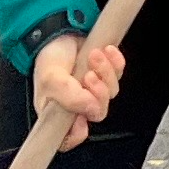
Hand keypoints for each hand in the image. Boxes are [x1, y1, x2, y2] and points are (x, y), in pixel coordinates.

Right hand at [31, 29, 125, 149]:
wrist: (59, 31)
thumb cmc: (49, 58)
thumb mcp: (51, 79)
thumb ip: (70, 98)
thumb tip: (92, 109)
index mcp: (59, 114)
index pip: (70, 138)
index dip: (78, 132)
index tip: (80, 118)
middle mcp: (78, 105)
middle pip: (98, 112)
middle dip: (97, 92)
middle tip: (88, 75)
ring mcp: (94, 90)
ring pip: (111, 91)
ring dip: (105, 71)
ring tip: (93, 56)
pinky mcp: (107, 74)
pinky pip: (119, 73)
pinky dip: (115, 61)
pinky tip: (106, 51)